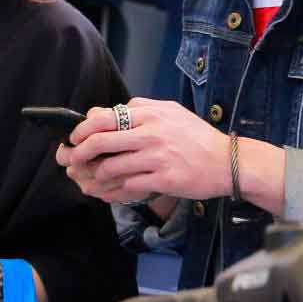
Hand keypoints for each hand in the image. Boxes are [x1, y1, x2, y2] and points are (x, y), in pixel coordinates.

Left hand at [57, 98, 235, 204]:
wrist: (228, 162)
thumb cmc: (197, 138)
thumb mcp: (170, 113)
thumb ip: (138, 110)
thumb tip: (104, 112)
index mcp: (150, 114)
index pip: (103, 118)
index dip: (82, 129)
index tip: (75, 138)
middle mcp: (151, 133)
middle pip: (100, 141)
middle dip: (80, 153)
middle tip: (74, 160)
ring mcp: (157, 157)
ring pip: (111, 166)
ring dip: (96, 175)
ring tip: (93, 178)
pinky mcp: (164, 179)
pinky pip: (128, 185)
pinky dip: (114, 190)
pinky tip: (110, 191)